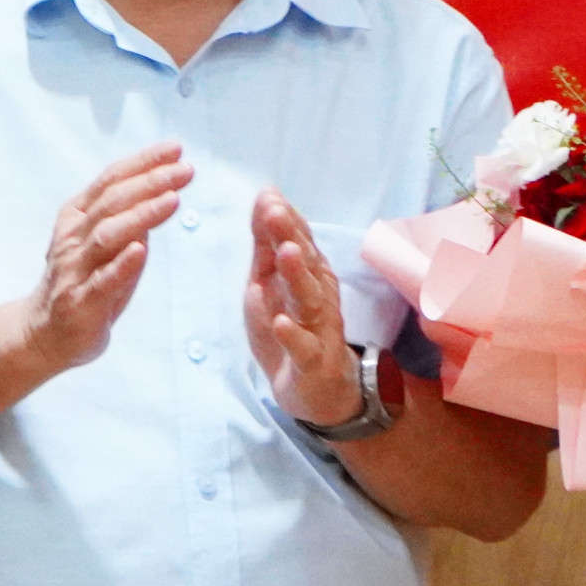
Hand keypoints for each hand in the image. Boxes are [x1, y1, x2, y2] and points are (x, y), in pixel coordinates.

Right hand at [20, 144, 187, 373]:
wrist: (44, 334)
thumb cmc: (85, 281)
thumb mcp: (108, 243)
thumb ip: (130, 217)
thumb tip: (164, 189)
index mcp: (78, 216)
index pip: (112, 180)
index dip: (143, 162)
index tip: (175, 148)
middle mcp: (73, 237)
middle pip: (112, 201)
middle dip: (150, 182)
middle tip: (184, 169)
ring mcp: (74, 269)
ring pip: (107, 235)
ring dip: (141, 215)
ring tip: (173, 200)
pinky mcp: (80, 302)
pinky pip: (102, 280)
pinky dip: (122, 264)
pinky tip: (142, 249)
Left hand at [245, 189, 364, 427]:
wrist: (319, 390)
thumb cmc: (293, 328)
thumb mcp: (270, 282)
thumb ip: (267, 244)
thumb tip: (266, 195)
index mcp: (309, 274)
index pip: (298, 240)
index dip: (285, 219)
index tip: (268, 196)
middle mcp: (318, 296)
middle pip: (306, 263)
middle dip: (291, 236)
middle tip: (274, 212)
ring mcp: (318, 329)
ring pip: (309, 299)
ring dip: (297, 276)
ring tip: (285, 253)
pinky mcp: (313, 361)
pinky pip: (304, 347)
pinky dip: (293, 335)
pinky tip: (281, 322)